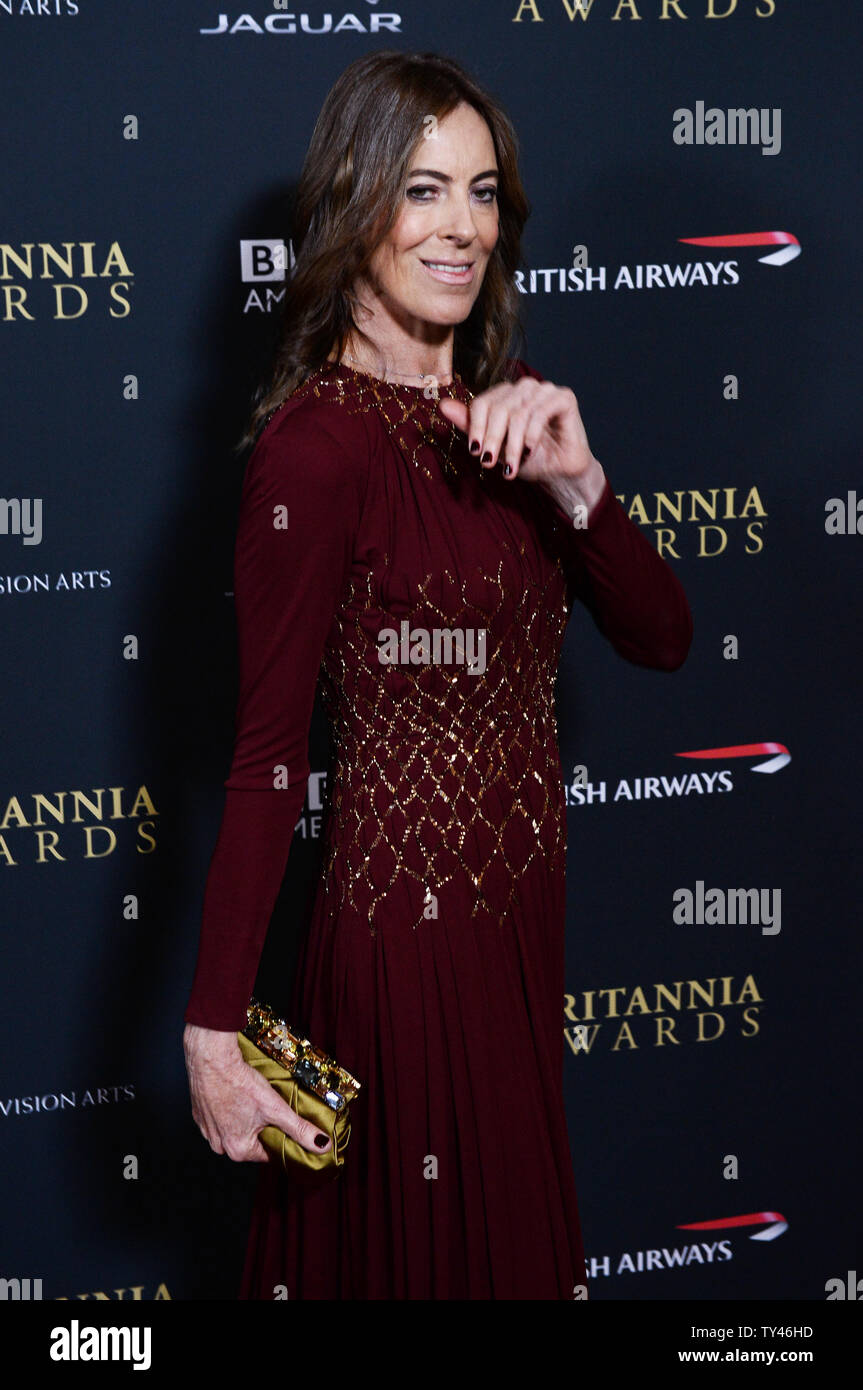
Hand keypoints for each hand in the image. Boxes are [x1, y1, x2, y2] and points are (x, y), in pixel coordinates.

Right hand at [183, 1022, 330, 1162]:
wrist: (211, 1059)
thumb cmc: (240, 1083)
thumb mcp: (276, 1108)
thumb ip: (300, 1129)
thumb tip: (322, 1145)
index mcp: (238, 1150)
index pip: (268, 1153)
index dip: (281, 1139)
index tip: (287, 1125)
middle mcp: (219, 1145)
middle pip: (251, 1142)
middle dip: (263, 1128)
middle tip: (271, 1108)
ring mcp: (207, 1130)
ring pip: (234, 1129)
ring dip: (245, 1119)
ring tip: (254, 1100)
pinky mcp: (200, 1114)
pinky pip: (220, 1118)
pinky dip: (229, 1109)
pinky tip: (238, 1095)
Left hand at [438, 377, 606, 518]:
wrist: (558, 474)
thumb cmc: (528, 460)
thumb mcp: (495, 447)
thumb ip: (472, 426)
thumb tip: (443, 405)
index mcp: (506, 395)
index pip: (483, 403)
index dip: (476, 427)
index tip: (475, 452)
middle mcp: (524, 388)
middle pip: (499, 407)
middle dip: (492, 439)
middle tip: (489, 462)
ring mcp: (545, 390)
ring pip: (519, 412)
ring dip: (512, 443)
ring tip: (512, 466)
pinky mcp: (564, 397)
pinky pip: (541, 412)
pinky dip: (532, 435)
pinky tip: (530, 451)